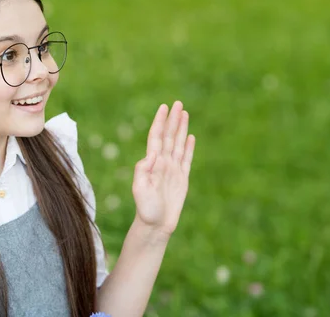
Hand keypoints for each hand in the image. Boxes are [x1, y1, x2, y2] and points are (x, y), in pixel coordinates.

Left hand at [132, 101, 195, 237]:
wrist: (155, 226)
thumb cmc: (145, 209)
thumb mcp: (139, 189)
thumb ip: (143, 170)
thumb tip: (152, 154)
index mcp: (152, 163)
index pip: (157, 137)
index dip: (160, 122)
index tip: (164, 107)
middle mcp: (163, 163)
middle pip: (169, 136)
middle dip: (173, 119)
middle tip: (178, 103)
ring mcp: (173, 170)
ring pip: (178, 144)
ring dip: (181, 128)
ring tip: (184, 113)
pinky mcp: (182, 179)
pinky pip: (187, 159)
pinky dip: (189, 147)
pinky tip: (191, 136)